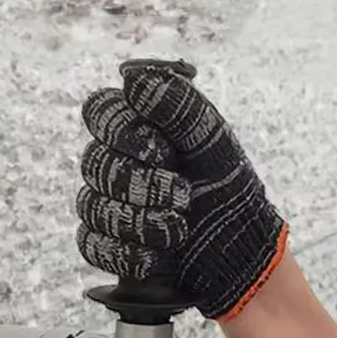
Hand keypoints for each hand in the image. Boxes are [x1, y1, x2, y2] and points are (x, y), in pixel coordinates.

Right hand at [76, 59, 286, 319]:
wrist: (244, 257)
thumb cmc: (232, 196)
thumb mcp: (216, 146)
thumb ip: (179, 108)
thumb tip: (133, 79)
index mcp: (141, 132)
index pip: (100, 112)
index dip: (122, 131)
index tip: (162, 150)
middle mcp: (118, 166)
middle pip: (93, 163)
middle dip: (141, 185)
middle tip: (182, 197)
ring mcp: (109, 208)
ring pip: (92, 207)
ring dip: (139, 222)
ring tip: (178, 231)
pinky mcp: (109, 248)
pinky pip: (93, 245)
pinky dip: (127, 253)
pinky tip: (159, 257)